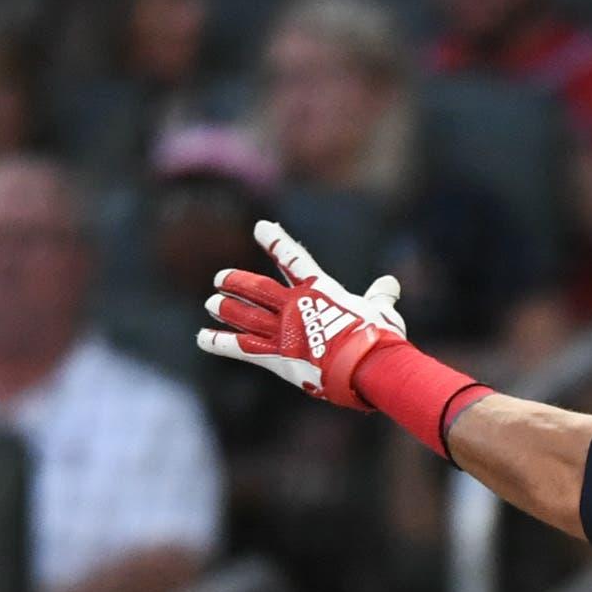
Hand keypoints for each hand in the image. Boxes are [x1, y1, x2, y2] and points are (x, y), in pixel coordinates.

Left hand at [200, 221, 405, 407]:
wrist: (364, 364)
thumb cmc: (380, 337)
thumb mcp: (383, 312)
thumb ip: (381, 296)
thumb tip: (390, 284)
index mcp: (320, 290)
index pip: (293, 258)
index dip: (275, 241)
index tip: (260, 227)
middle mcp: (295, 306)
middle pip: (259, 289)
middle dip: (238, 282)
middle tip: (220, 278)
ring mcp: (283, 331)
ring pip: (246, 315)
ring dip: (227, 309)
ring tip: (211, 303)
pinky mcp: (276, 357)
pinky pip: (241, 348)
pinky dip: (220, 343)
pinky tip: (201, 338)